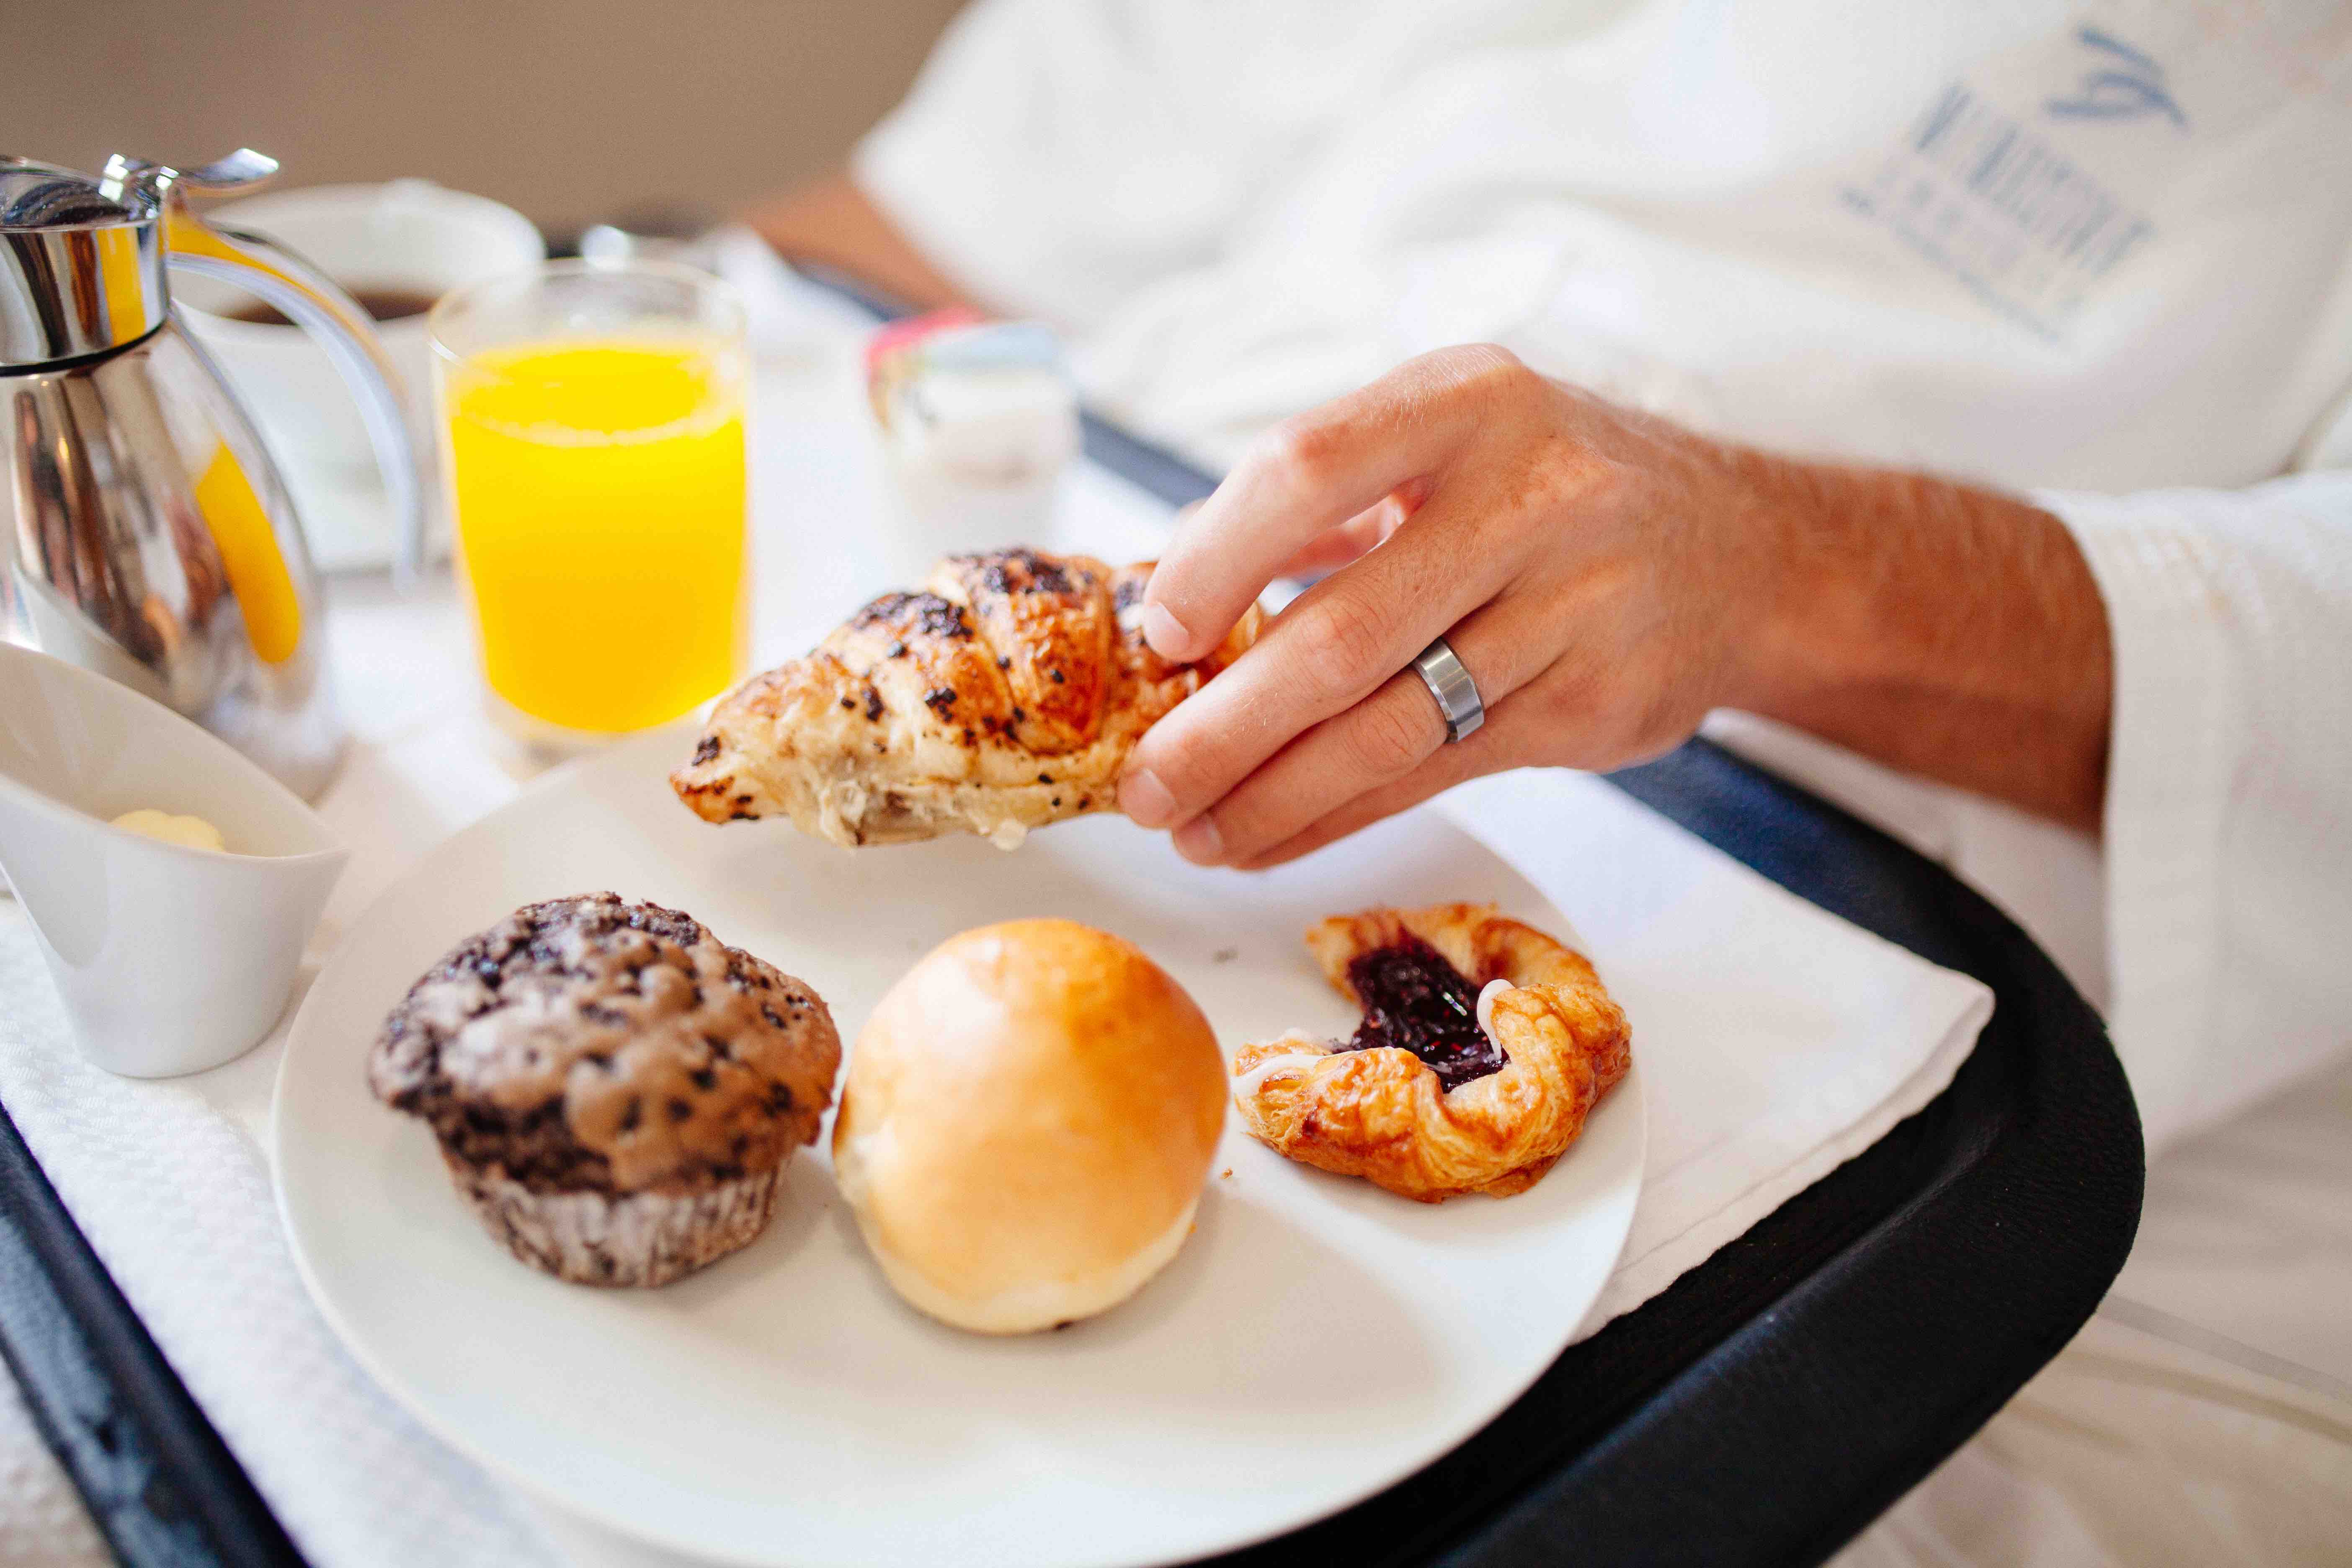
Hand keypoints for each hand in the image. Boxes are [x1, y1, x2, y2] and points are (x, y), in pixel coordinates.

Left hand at [1116, 344, 2111, 865]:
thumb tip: (1166, 595)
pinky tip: (1266, 839)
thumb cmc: (1553, 489)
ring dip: (1272, 795)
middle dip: (1224, 726)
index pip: (1309, 468)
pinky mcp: (1592, 704)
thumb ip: (1322, 505)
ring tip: (1187, 830)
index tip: (1157, 634)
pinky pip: (1436, 774)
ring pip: (1390, 726)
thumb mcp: (1451, 441)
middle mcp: (1530, 495)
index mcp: (1467, 401)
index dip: (1216, 557)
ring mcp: (1573, 607)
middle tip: (1140, 785)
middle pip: (1343, 632)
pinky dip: (1336, 816)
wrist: (1748, 552)